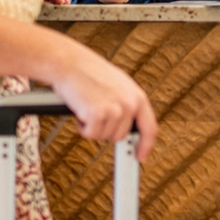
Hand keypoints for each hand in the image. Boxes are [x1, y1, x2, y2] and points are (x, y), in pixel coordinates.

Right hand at [50, 45, 158, 161]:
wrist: (69, 63)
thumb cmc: (89, 73)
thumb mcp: (119, 85)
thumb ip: (128, 104)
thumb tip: (131, 128)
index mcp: (138, 96)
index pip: (150, 128)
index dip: (146, 146)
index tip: (141, 156)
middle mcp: (129, 104)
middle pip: (120, 136)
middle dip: (106, 129)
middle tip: (96, 113)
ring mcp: (115, 110)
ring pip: (104, 136)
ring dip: (93, 126)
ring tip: (88, 104)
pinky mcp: (98, 115)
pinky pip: (90, 134)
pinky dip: (82, 127)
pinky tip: (80, 109)